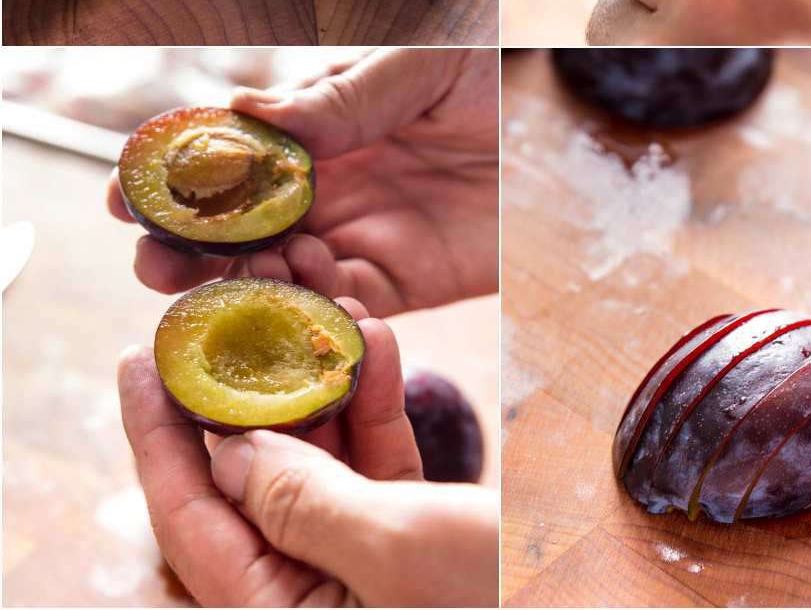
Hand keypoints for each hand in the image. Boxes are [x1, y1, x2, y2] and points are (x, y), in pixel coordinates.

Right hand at [108, 49, 497, 316]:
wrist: (555, 126)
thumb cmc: (483, 79)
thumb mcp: (418, 70)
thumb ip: (343, 97)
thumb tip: (244, 108)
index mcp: (306, 133)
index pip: (222, 157)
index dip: (169, 174)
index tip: (124, 185)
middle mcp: (316, 194)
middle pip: (229, 232)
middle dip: (182, 247)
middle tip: (150, 256)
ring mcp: (351, 242)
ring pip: (274, 279)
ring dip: (240, 288)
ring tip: (219, 285)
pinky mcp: (396, 286)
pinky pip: (342, 312)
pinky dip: (316, 316)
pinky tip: (301, 306)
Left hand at [118, 298, 497, 606]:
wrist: (590, 606)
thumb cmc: (493, 602)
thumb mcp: (395, 550)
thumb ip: (302, 501)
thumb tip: (229, 449)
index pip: (193, 519)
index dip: (159, 436)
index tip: (138, 360)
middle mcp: (306, 592)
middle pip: (248, 483)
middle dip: (240, 394)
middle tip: (220, 321)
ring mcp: (359, 563)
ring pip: (315, 462)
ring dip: (317, 387)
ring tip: (313, 313)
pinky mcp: (409, 538)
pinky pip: (372, 464)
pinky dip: (374, 407)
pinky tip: (378, 348)